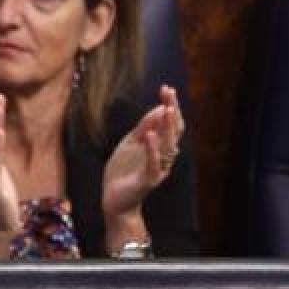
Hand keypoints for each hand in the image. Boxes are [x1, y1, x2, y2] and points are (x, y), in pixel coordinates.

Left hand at [101, 85, 183, 222]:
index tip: (167, 89)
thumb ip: (144, 128)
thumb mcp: (131, 143)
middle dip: (172, 112)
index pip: (170, 124)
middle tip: (170, 93)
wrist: (114, 199)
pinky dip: (152, 149)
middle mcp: (163, 158)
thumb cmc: (123, 170)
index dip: (170, 106)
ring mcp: (157, 169)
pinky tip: (150, 135)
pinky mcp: (147, 181)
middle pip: (173, 132)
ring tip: (165, 110)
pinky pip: (153, 164)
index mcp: (159, 147)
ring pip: (167, 147)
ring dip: (166, 128)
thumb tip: (159, 108)